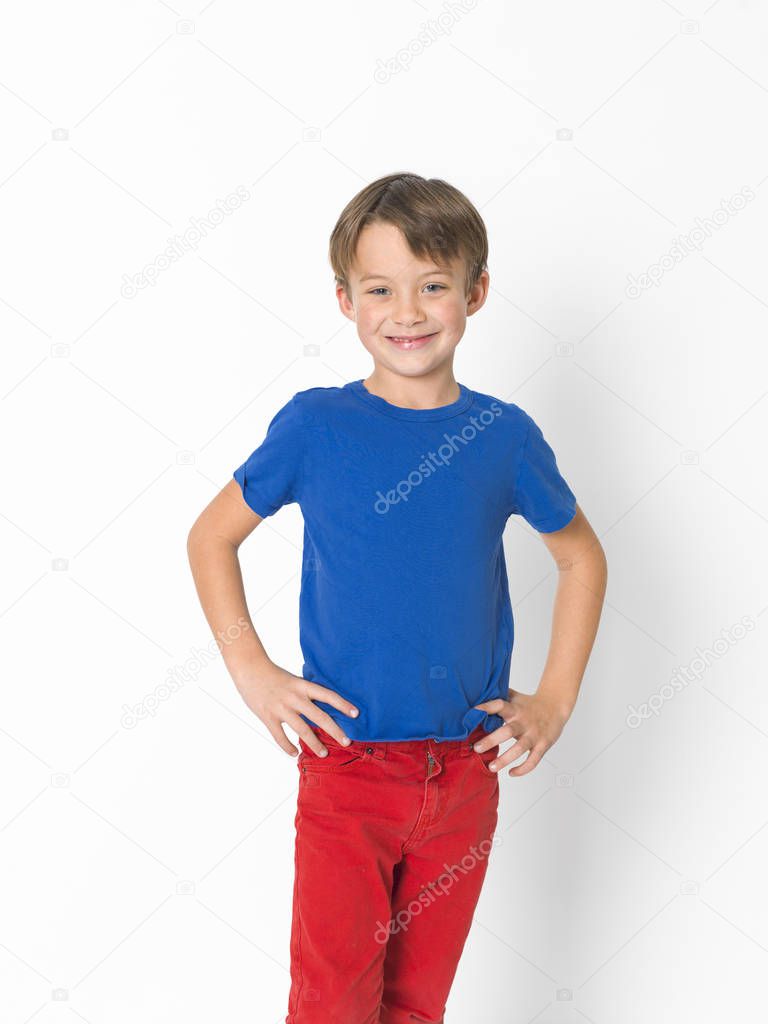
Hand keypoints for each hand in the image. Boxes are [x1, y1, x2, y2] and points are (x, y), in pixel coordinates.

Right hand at [235, 660, 358, 757]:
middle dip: (335, 731)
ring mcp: (281, 708)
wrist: (250, 669)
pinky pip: (280, 736)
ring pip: (302, 730)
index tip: (356, 714)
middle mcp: (295, 697)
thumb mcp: (294, 680)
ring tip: (324, 754)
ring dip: (314, 744)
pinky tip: (294, 753)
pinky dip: (288, 747)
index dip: (343, 705)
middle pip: (320, 716)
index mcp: (303, 686)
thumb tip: (322, 705)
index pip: (328, 695)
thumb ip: (306, 692)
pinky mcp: (268, 717)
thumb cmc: (274, 675)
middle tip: (347, 742)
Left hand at [472, 688, 570, 776]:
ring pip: (519, 748)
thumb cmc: (530, 703)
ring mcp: (534, 734)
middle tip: (477, 748)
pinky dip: (523, 769)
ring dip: (505, 759)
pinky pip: (533, 760)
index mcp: (515, 709)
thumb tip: (477, 692)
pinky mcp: (543, 745)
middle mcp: (523, 721)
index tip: (473, 712)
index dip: (487, 707)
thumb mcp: (515, 697)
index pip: (500, 705)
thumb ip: (499, 696)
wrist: (556, 706)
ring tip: (491, 767)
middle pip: (507, 731)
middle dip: (491, 740)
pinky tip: (511, 773)